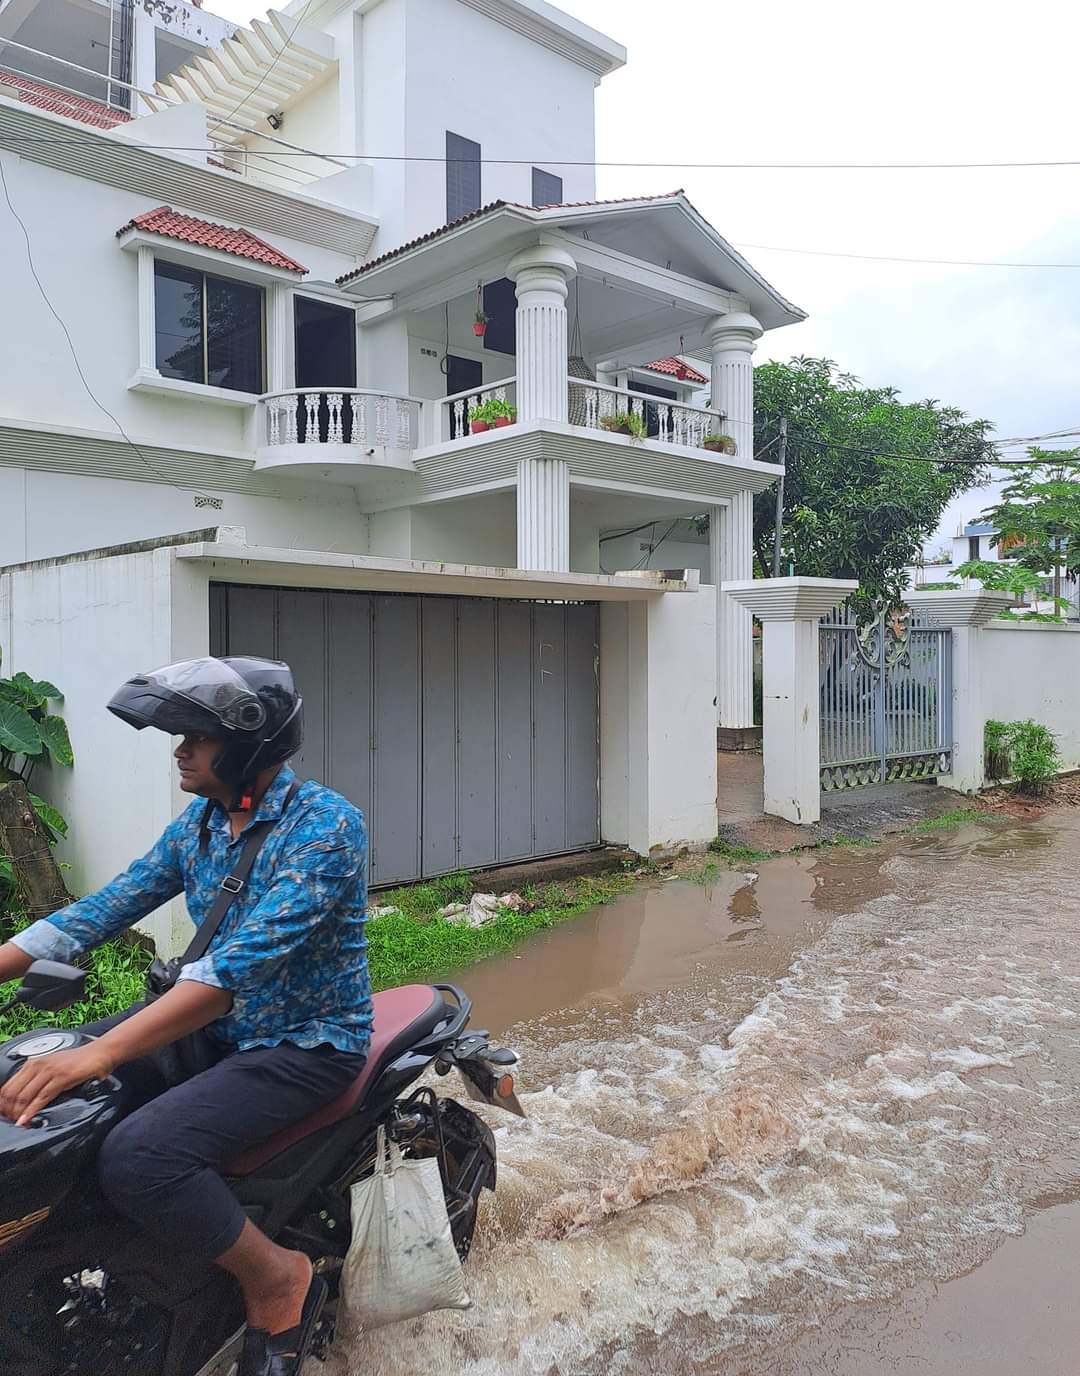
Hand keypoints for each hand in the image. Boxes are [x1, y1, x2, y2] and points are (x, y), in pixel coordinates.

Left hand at [0, 1042, 115, 1126]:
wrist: (100, 1053)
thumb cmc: (79, 1062)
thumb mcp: (52, 1068)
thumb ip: (37, 1080)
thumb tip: (24, 1101)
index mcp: (32, 1063)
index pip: (7, 1087)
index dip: (3, 1105)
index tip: (5, 1116)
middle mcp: (37, 1065)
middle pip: (12, 1093)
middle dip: (9, 1112)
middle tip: (13, 1123)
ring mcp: (49, 1071)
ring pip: (24, 1097)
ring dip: (19, 1114)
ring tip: (20, 1124)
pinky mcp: (62, 1077)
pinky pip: (41, 1097)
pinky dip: (31, 1111)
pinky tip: (27, 1120)